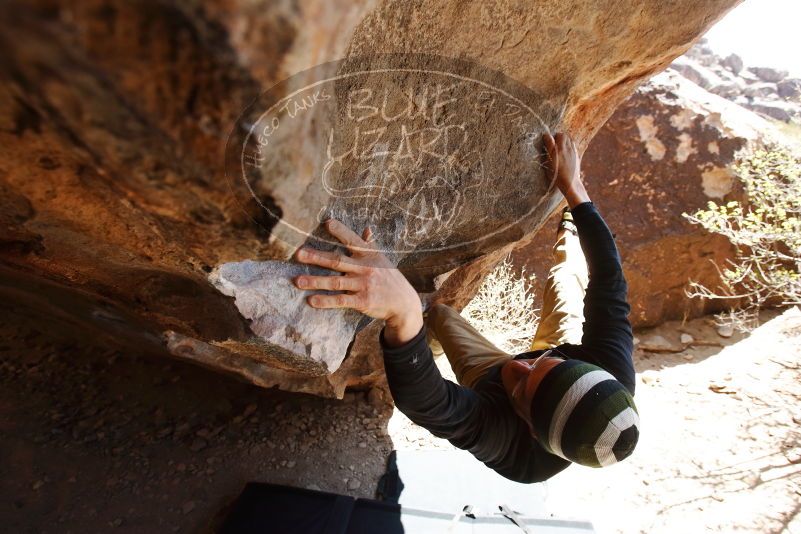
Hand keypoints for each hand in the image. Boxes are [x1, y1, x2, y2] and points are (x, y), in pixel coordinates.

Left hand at [293, 219, 423, 346]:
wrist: (403, 303)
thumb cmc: (389, 278)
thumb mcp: (382, 259)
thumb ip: (370, 245)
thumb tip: (367, 229)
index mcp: (369, 255)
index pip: (352, 240)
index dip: (340, 231)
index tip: (327, 223)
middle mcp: (365, 268)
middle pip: (337, 261)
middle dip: (316, 257)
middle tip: (298, 254)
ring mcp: (364, 285)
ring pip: (335, 282)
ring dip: (315, 281)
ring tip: (297, 280)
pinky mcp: (362, 301)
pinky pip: (340, 300)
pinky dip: (326, 301)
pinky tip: (311, 300)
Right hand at [543, 132, 589, 207]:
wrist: (571, 183)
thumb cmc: (557, 178)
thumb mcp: (548, 168)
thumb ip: (547, 156)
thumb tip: (545, 147)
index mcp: (556, 152)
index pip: (549, 138)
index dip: (546, 137)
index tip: (544, 138)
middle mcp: (564, 149)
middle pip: (561, 135)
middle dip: (557, 136)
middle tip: (553, 142)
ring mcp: (572, 151)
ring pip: (568, 138)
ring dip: (564, 139)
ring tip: (560, 145)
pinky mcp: (577, 154)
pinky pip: (573, 144)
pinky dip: (569, 144)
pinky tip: (566, 150)